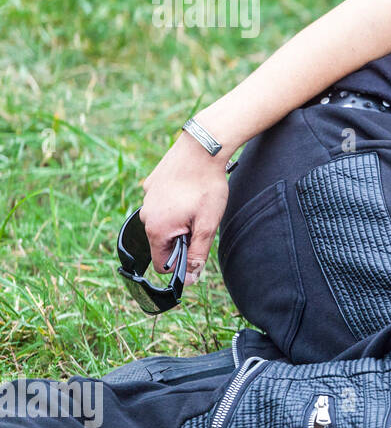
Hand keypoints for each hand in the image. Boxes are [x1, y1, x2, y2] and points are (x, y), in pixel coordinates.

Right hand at [138, 133, 230, 281]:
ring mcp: (146, 200)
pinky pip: (162, 205)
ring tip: (196, 204)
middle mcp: (145, 216)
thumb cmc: (206, 187)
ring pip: (164, 223)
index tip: (197, 249)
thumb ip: (197, 254)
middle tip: (201, 220)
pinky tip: (189, 190)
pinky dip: (175, 204)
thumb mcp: (207, 225)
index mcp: (156, 230)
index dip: (181, 264)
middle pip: (164, 243)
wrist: (201, 149)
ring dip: (180, 221)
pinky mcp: (151, 186)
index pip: (162, 264)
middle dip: (183, 239)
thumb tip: (191, 279)